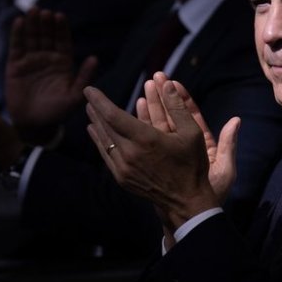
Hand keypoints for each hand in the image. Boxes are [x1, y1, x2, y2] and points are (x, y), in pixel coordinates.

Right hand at [6, 7, 97, 139]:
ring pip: (32, 38)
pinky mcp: (15, 66)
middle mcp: (48, 58)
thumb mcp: (75, 95)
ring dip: (32, 24)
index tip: (59, 16)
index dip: (61, 29)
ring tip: (33, 11)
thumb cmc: (58, 111)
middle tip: (45, 11)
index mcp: (63, 62)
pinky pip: (16, 47)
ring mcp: (31, 60)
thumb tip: (95, 58)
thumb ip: (84, 76)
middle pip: (47, 36)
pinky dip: (17, 34)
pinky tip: (18, 21)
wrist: (35, 124)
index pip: (62, 41)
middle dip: (46, 23)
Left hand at [84, 77, 228, 231]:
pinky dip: (100, 142)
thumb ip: (177, 106)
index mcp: (145, 139)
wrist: (186, 200)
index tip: (90, 90)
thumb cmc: (192, 164)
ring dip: (96, 124)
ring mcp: (124, 167)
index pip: (113, 115)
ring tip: (90, 113)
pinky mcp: (122, 178)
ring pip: (104, 141)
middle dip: (96, 110)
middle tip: (89, 98)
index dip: (100, 100)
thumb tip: (166, 82)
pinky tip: (98, 134)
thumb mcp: (192, 132)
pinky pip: (107, 155)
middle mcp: (130, 153)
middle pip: (104, 127)